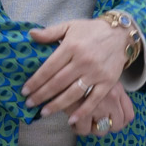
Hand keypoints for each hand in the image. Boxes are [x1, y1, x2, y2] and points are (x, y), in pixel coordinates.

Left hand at [23, 17, 139, 136]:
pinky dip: (83, 111)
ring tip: (43, 112)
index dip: (36, 81)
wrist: (120, 34)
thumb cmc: (92, 30)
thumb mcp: (70, 26)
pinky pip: (94, 99)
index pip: (49, 67)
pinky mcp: (108, 82)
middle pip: (58, 82)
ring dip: (57, 105)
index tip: (25, 90)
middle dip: (42, 95)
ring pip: (73, 93)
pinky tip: (71, 119)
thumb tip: (31, 34)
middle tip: (29, 104)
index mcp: (71, 46)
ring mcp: (96, 72)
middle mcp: (83, 60)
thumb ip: (50, 32)